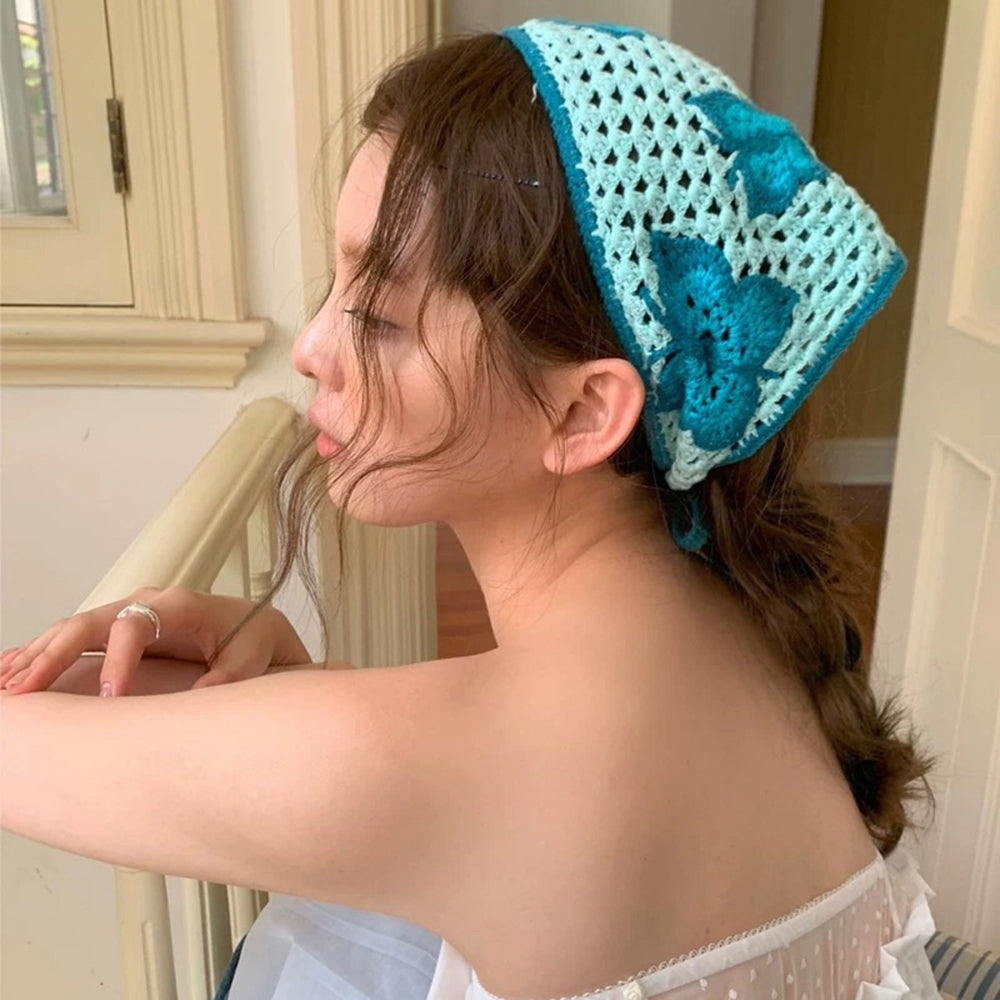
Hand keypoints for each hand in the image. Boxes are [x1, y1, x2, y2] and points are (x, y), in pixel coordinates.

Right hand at [0, 587, 311, 696]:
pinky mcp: (116, 632)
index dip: (118, 659)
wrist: (256, 627)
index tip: (110, 696)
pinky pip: (71, 639)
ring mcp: (128, 614)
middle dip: (54, 654)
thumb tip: (204, 697)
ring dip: (37, 656)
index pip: (136, 625)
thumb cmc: (254, 638)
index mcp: (179, 605)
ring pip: (71, 629)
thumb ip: (231, 674)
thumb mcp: (254, 654)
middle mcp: (147, 604)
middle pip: (89, 622)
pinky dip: (40, 654)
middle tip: (26, 690)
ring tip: (6, 687)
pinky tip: (10, 673)